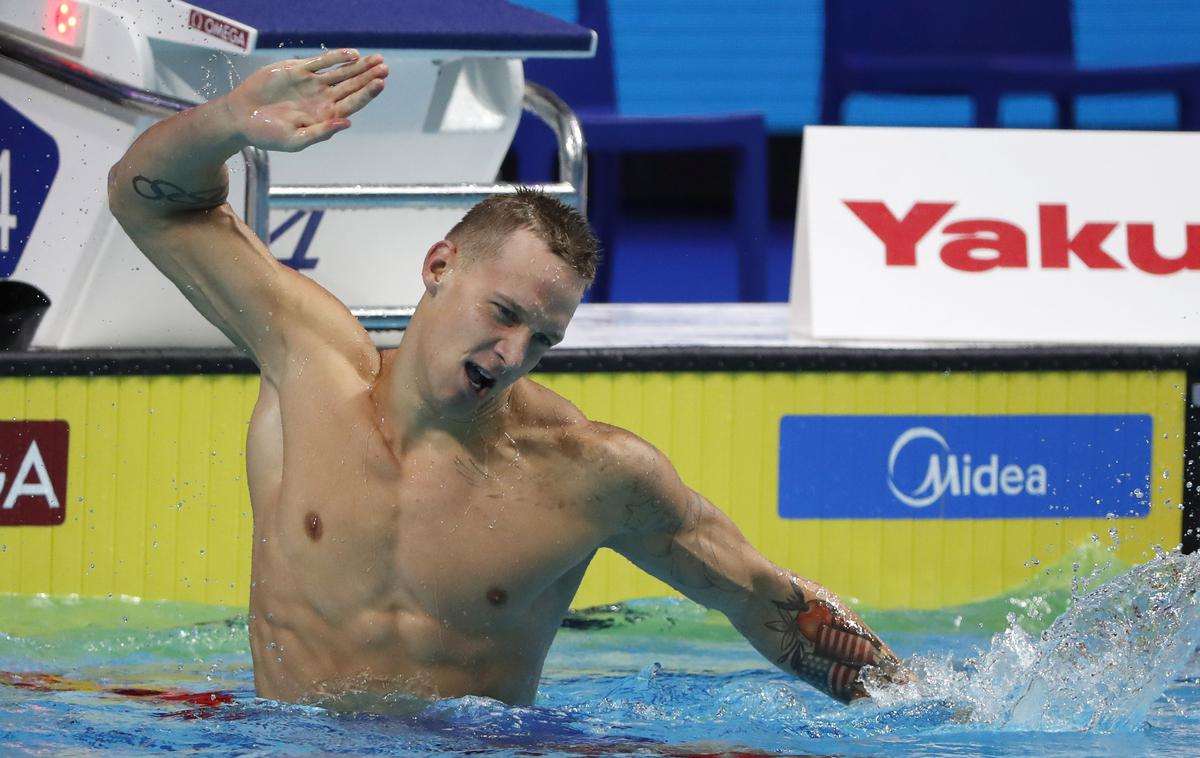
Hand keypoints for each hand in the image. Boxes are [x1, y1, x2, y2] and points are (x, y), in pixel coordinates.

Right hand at [223, 49, 387, 151]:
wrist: (241, 117)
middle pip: (352, 86)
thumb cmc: (267, 134)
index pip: (352, 104)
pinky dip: (336, 57)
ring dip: (359, 66)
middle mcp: (323, 99)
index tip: (380, 84)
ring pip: (341, 73)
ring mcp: (312, 84)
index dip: (367, 94)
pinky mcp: (298, 71)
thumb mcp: (295, 140)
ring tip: (377, 60)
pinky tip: (352, 55)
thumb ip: (321, 132)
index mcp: (325, 117)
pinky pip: (321, 62)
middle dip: (368, 77)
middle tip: (385, 68)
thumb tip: (347, 123)